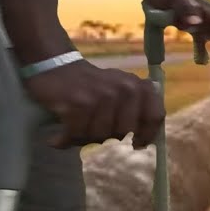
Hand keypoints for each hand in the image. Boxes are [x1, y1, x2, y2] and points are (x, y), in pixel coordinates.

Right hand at [23, 60, 164, 148]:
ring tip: (74, 128)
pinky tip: (57, 137)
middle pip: (123, 133)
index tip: (135, 144)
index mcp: (138, 86)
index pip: (155, 116)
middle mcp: (125, 89)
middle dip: (105, 137)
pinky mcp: (79, 103)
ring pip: (99, 136)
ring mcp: (102, 96)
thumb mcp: (120, 89)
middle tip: (90, 130)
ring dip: (82, 138)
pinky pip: (77, 135)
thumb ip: (136, 109)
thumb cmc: (90, 86)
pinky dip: (64, 140)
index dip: (147, 135)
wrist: (54, 65)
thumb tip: (143, 143)